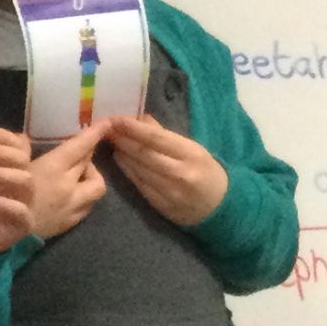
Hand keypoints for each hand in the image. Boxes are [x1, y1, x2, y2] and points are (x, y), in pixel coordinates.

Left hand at [0, 128, 36, 253]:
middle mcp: (17, 182)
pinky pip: (24, 211)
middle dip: (0, 151)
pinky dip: (7, 203)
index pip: (18, 145)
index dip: (5, 137)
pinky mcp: (21, 224)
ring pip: (27, 181)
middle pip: (22, 159)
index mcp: (5, 167)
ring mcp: (22, 202)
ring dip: (2, 173)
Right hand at [28, 121, 108, 240]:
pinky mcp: (69, 223)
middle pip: (88, 163)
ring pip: (96, 186)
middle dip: (88, 152)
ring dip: (91, 176)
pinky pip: (87, 205)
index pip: (80, 147)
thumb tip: (24, 139)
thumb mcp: (3, 163)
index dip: (94, 133)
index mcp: (52, 168)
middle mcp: (67, 186)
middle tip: (83, 146)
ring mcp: (71, 207)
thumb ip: (17, 148)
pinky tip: (72, 194)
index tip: (106, 123)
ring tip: (79, 174)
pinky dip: (83, 195)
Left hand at [103, 112, 228, 223]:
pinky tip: (119, 159)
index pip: (156, 138)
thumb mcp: (193, 149)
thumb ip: (166, 135)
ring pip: (139, 169)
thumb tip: (140, 119)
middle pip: (144, 153)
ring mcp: (170, 191)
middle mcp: (180, 172)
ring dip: (122, 154)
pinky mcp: (162, 205)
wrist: (221, 206)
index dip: (133, 128)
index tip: (115, 119)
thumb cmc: (205, 170)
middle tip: (106, 129)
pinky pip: (140, 185)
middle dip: (122, 139)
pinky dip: (127, 170)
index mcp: (191, 154)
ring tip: (110, 141)